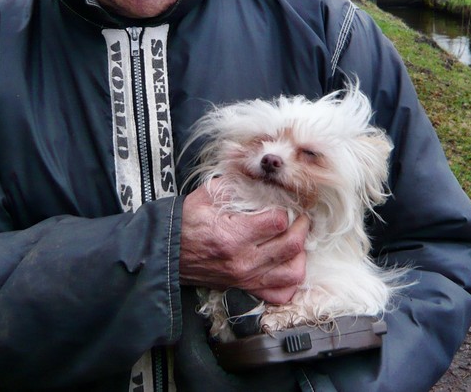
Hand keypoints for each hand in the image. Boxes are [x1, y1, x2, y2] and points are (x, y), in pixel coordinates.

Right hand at [179, 179, 308, 303]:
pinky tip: (286, 264)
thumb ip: (236, 184)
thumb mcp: (207, 194)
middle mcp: (243, 261)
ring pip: (293, 272)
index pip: (278, 222)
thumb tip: (261, 177)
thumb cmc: (188, 222)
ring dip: (300, 254)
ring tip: (296, 239)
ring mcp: (246, 279)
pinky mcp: (245, 289)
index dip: (285, 209)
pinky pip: (280, 294)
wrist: (168, 252)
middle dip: (301, 227)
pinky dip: (290, 281)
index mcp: (233, 235)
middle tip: (299, 216)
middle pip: (291, 245)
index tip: (282, 204)